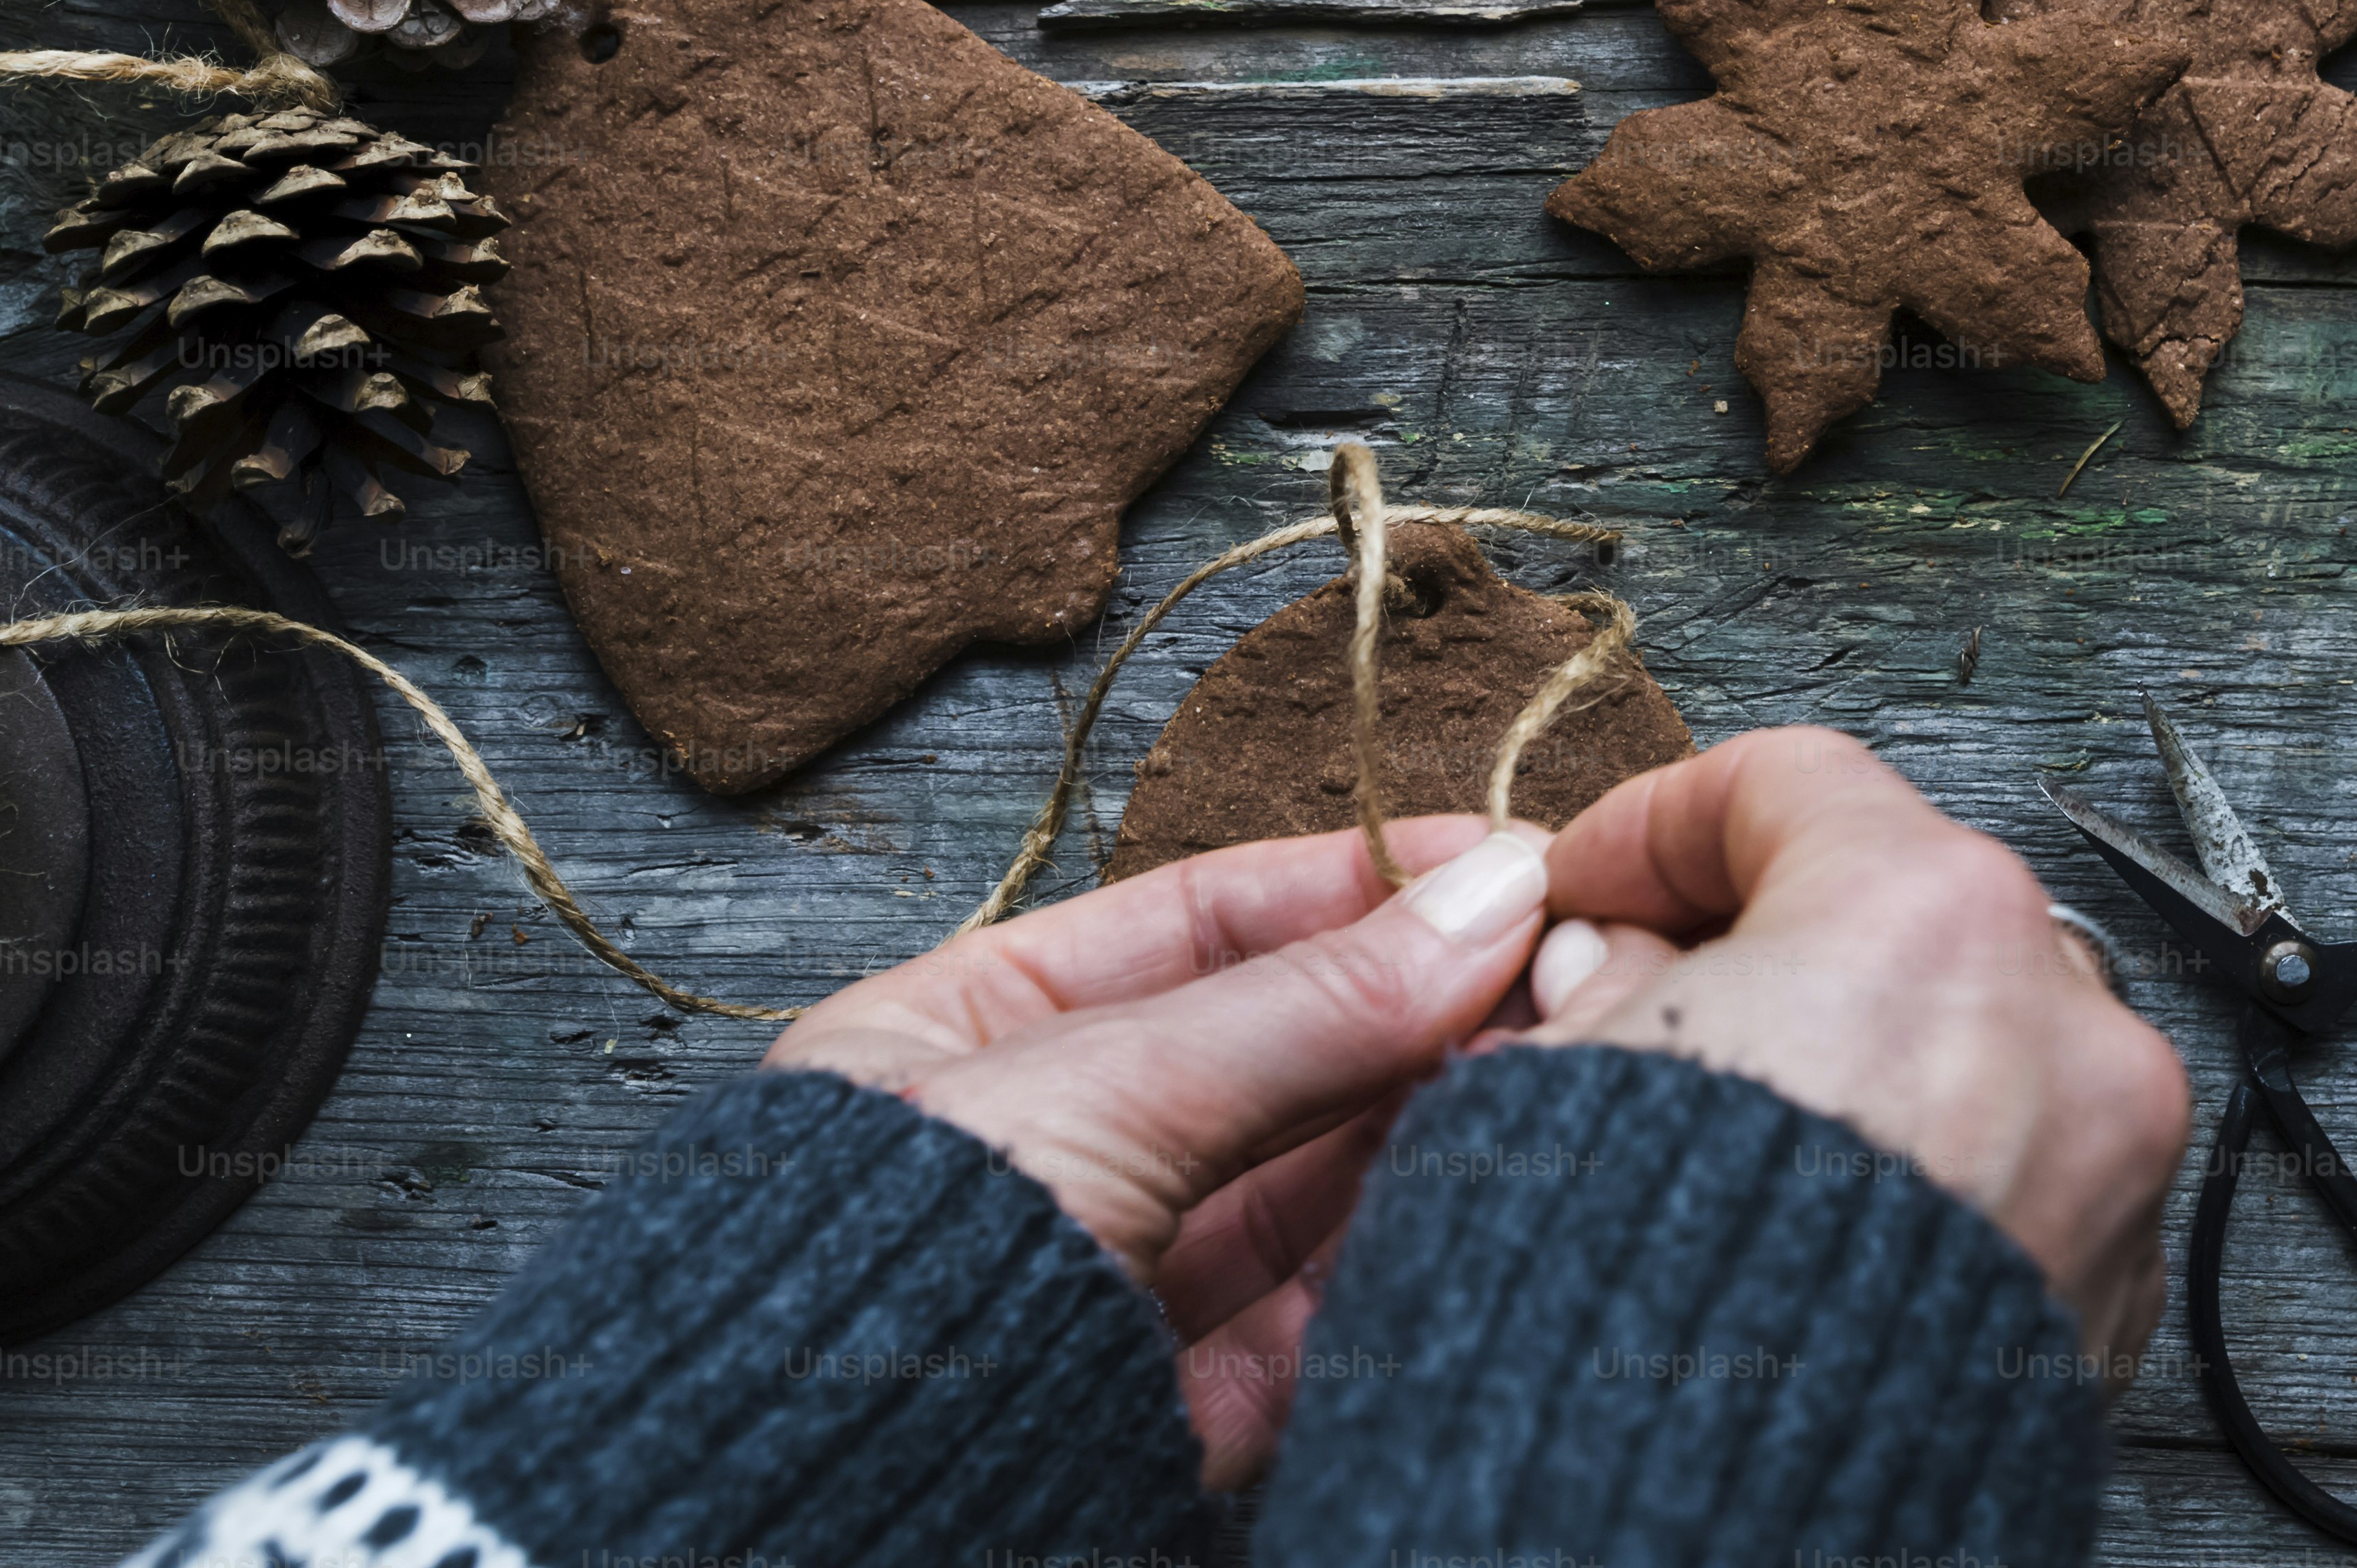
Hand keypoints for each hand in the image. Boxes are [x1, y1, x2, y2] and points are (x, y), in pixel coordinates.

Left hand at [767, 810, 1549, 1481]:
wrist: (794, 1545)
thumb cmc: (869, 1295)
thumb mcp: (1097, 1094)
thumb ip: (1305, 1005)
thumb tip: (1487, 894)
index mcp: (961, 1046)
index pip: (1193, 929)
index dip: (1348, 886)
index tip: (1492, 857)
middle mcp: (1043, 1162)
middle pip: (1274, 1057)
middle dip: (1418, 1010)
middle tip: (1563, 958)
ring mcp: (1114, 1297)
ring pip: (1316, 1188)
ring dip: (1436, 1124)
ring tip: (1557, 1060)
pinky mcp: (1176, 1428)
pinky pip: (1323, 1324)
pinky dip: (1412, 1258)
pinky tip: (1495, 1190)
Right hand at [1523, 727, 2190, 1380]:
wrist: (1699, 1563)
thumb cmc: (1625, 1342)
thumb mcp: (1548, 1101)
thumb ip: (1601, 990)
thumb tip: (1615, 967)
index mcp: (1921, 922)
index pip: (1791, 784)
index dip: (1657, 825)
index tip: (1588, 889)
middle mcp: (2054, 1025)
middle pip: (1902, 908)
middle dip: (1768, 945)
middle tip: (1642, 1010)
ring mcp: (2107, 1169)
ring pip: (1973, 1044)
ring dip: (1856, 1062)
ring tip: (1725, 1145)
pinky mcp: (2114, 1298)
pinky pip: (2019, 1177)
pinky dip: (1927, 1174)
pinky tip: (1812, 1240)